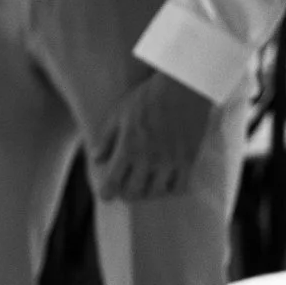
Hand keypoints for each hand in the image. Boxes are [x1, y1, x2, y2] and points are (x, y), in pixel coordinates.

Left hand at [90, 71, 214, 200]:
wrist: (182, 88)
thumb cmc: (147, 98)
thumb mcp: (119, 114)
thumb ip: (107, 138)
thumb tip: (96, 158)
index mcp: (128, 147)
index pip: (112, 182)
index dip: (106, 192)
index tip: (105, 196)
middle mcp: (149, 159)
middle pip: (134, 192)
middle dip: (126, 194)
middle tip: (125, 191)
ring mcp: (171, 161)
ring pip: (157, 193)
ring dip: (148, 193)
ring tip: (144, 187)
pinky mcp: (189, 160)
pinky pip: (181, 187)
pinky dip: (172, 190)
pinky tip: (166, 183)